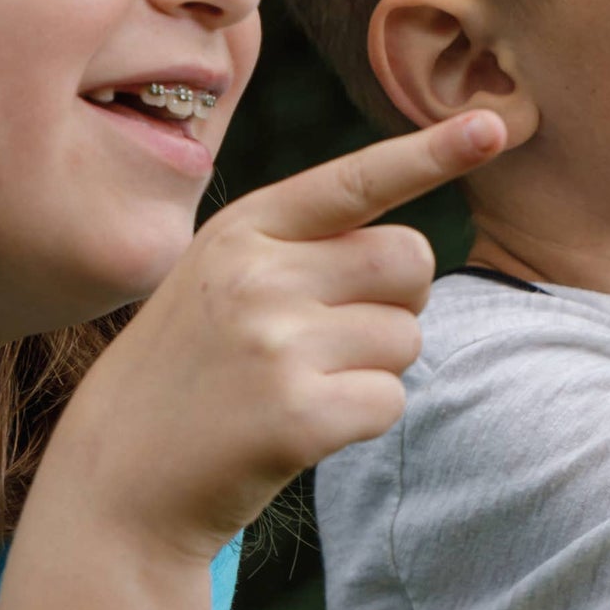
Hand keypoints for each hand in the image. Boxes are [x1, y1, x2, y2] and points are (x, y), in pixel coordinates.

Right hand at [42, 110, 510, 560]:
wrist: (118, 482)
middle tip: (337, 336)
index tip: (492, 127)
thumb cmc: (186, 374)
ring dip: (374, 367)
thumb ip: (298, 250)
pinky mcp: (299, 414)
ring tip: (298, 386)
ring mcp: (278, 343)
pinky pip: (390, 400)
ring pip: (407, 336)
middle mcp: (260, 274)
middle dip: (399, 299)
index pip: (356, 181)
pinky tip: (300, 428)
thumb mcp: (216, 281)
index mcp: (243, 230)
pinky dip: (361, 418)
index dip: (430, 153)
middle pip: (409, 259)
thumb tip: (411, 255)